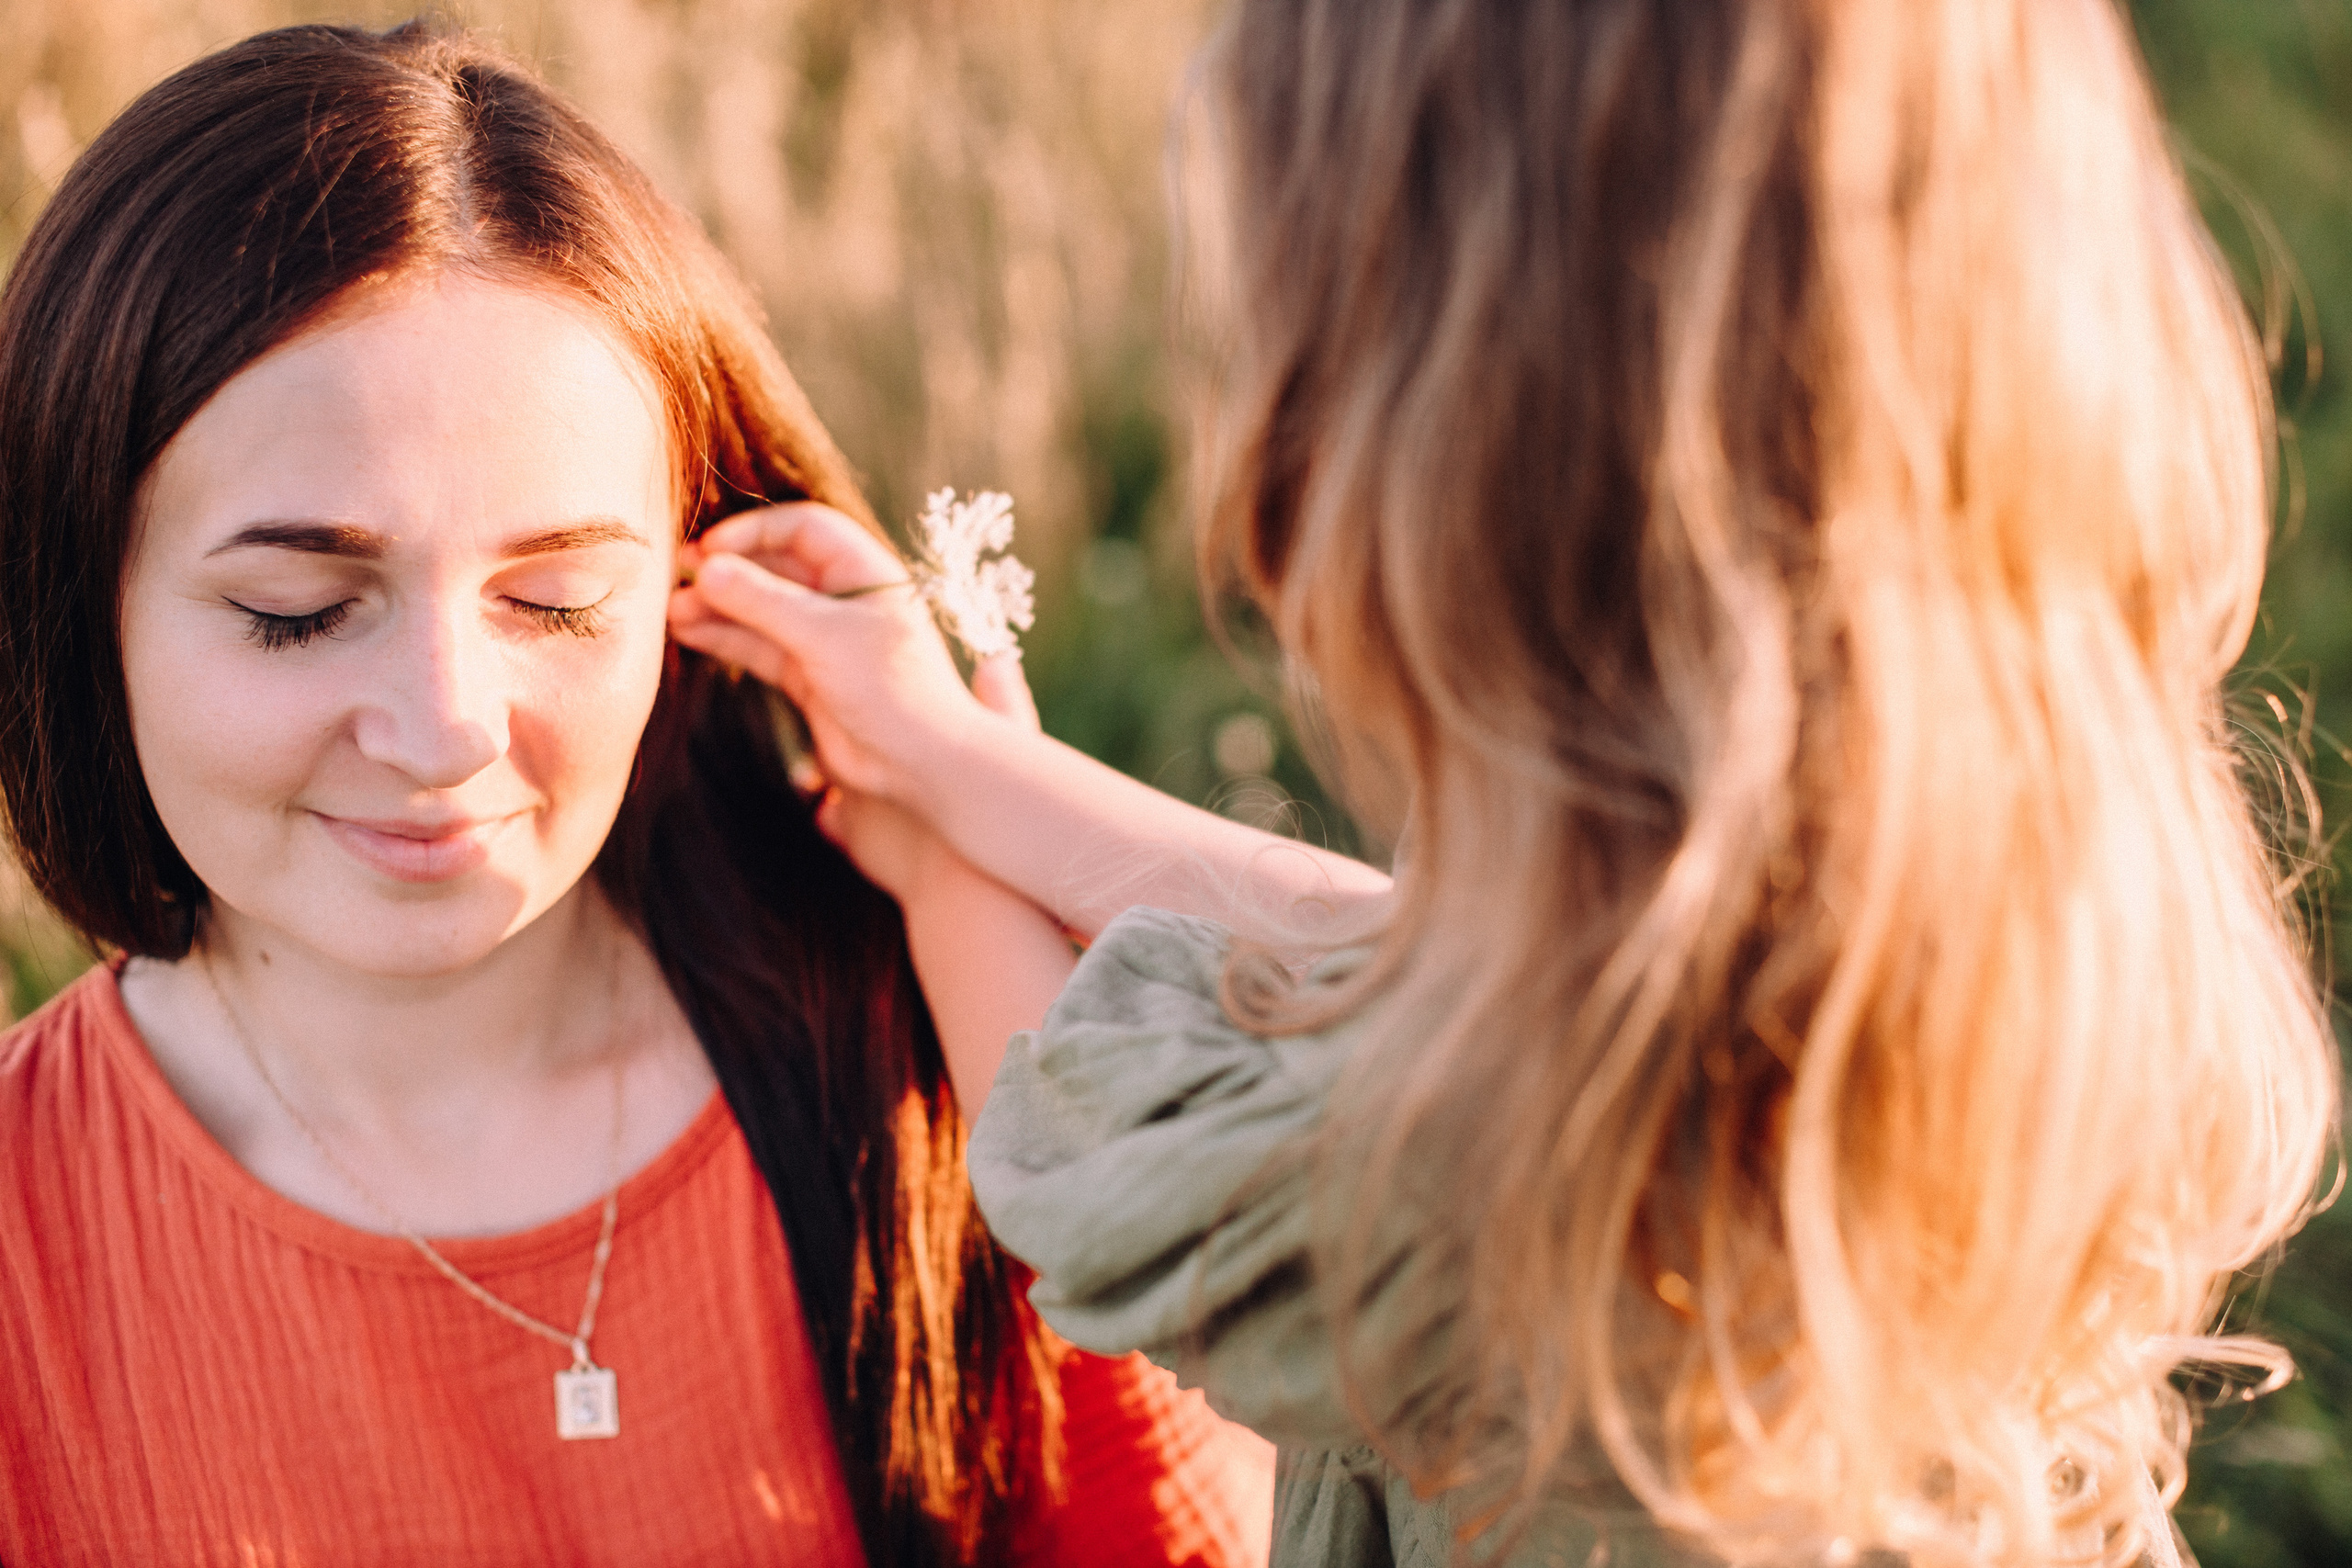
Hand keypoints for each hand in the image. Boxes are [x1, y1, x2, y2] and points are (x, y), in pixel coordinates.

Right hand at [667, 502, 1037, 803]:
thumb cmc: (892, 690)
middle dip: (729, 570)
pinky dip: (724, 638)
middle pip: (776, 566)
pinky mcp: (807, 676)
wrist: (920, 765)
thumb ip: (763, 602)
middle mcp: (844, 599)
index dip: (755, 532)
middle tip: (678, 574)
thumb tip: (705, 569)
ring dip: (718, 606)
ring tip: (671, 610)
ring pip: (761, 609)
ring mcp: (824, 638)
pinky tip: (687, 632)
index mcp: (866, 572)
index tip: (710, 549)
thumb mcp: (825, 636)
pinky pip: (758, 646)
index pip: (804, 528)